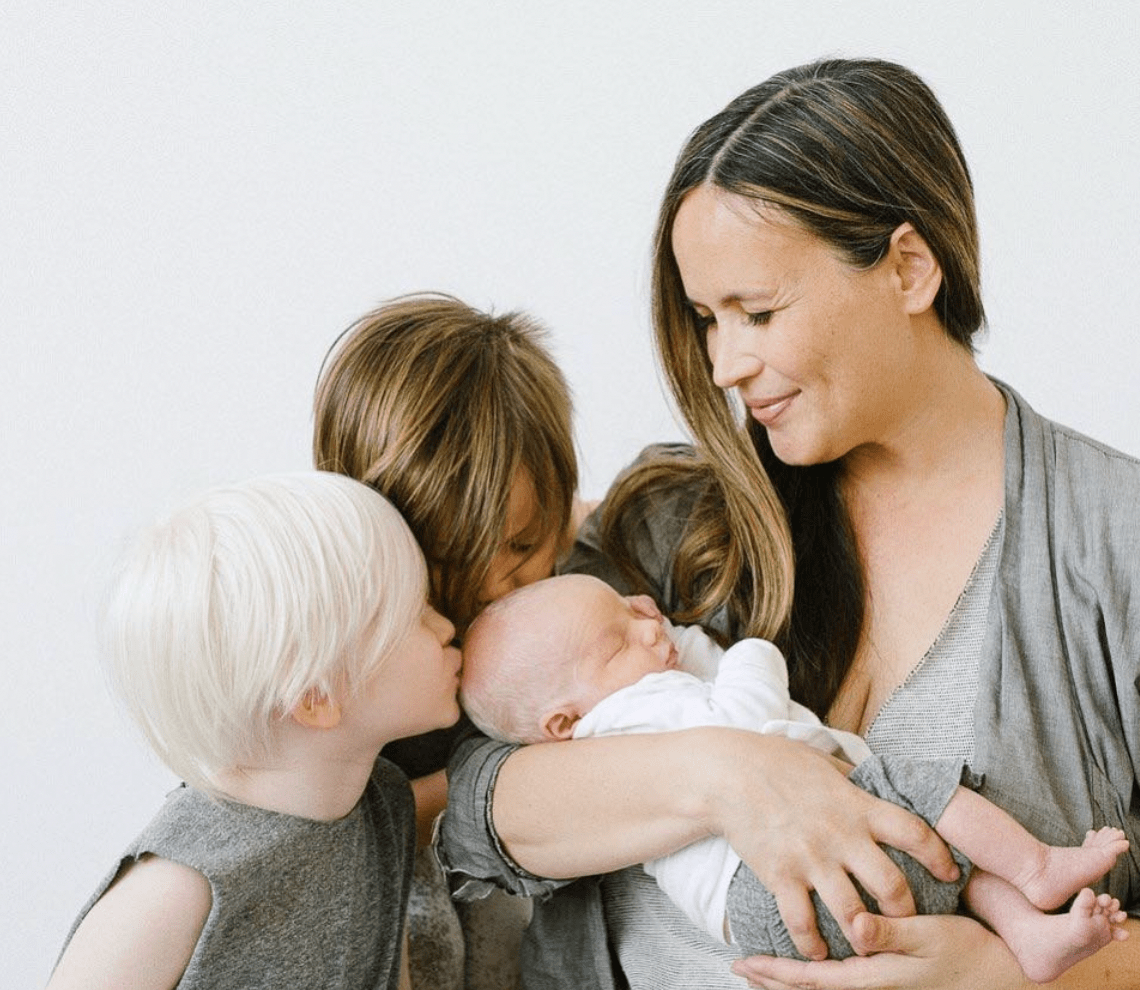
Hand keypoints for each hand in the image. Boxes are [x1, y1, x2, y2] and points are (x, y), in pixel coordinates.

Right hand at [710, 734, 958, 959]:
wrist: (728, 772)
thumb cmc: (777, 761)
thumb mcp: (825, 762)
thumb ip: (855, 778)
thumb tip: (878, 778)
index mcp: (857, 805)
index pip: (914, 833)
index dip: (939, 856)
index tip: (950, 871)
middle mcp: (840, 836)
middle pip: (891, 886)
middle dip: (906, 912)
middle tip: (907, 923)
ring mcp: (810, 859)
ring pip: (852, 914)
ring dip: (865, 938)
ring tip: (868, 947)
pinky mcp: (780, 875)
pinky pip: (802, 923)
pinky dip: (812, 945)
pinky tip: (818, 952)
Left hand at [730, 912, 1022, 989]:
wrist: (1006, 979)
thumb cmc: (969, 951)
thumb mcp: (931, 936)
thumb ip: (889, 933)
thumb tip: (853, 929)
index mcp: (875, 978)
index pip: (812, 980)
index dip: (775, 972)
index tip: (744, 963)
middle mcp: (874, 989)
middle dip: (773, 981)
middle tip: (740, 968)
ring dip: (790, 983)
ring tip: (762, 972)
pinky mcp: (892, 986)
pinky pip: (841, 986)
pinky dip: (816, 980)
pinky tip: (809, 972)